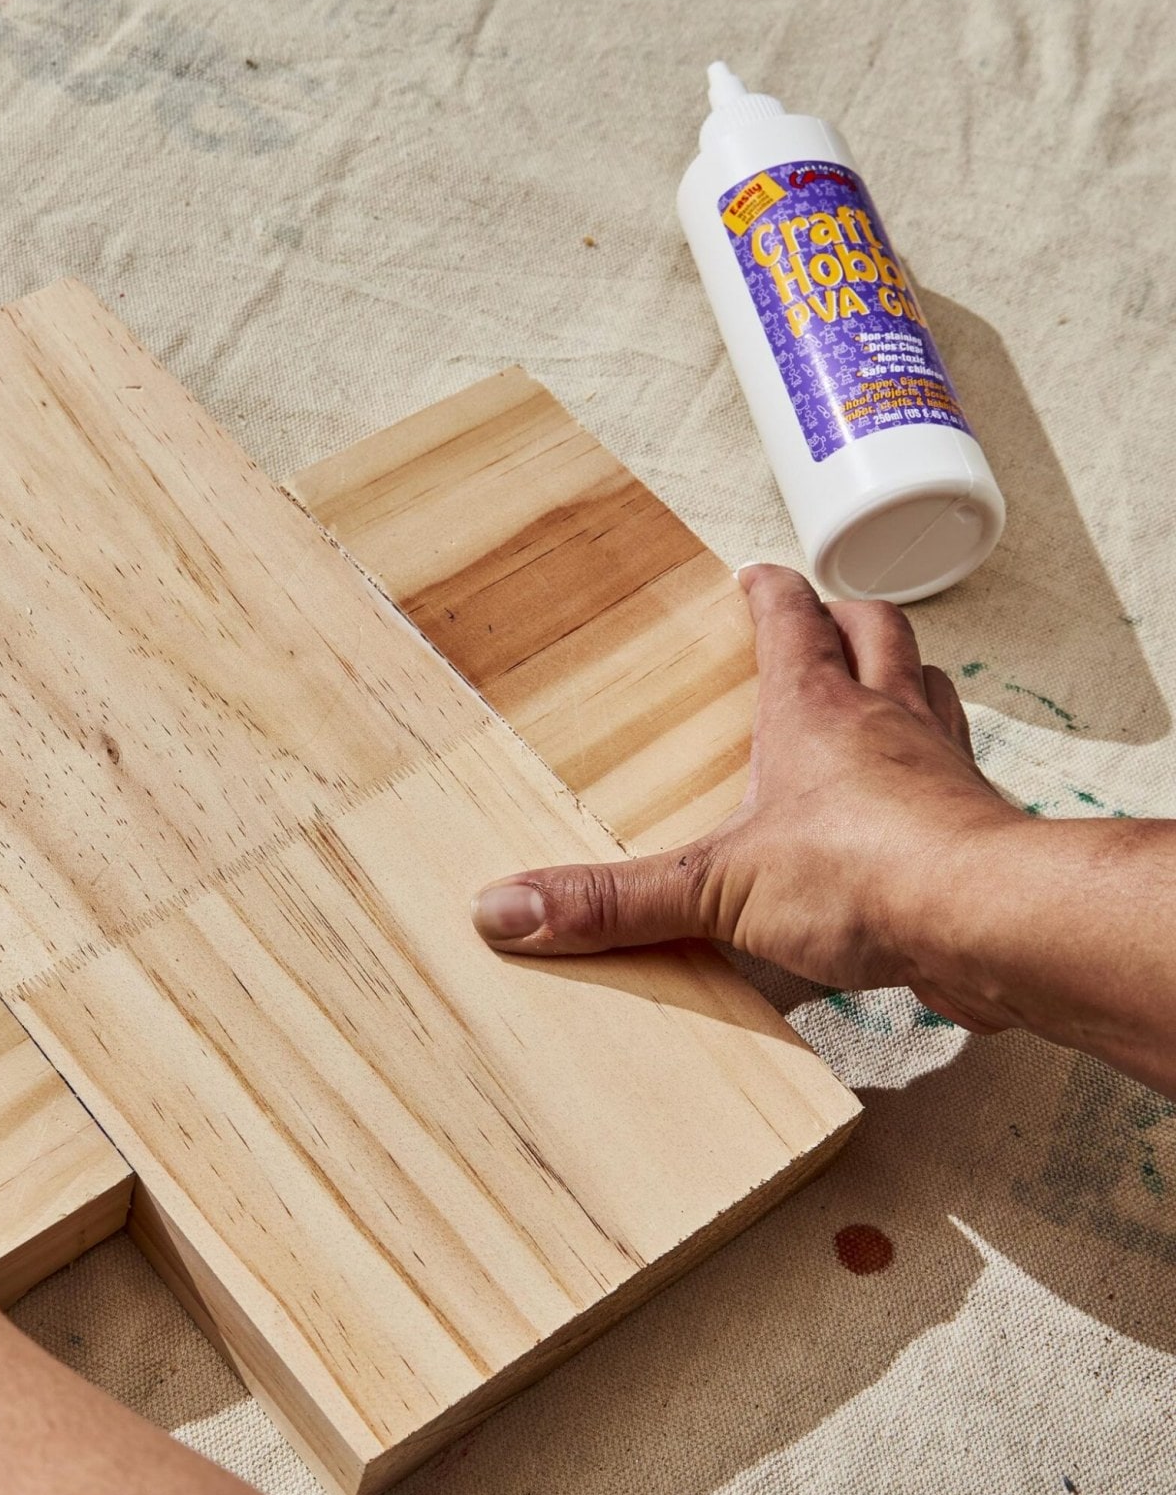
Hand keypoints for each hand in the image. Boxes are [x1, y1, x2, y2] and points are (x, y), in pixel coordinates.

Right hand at [471, 564, 1028, 1028]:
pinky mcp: (977, 820)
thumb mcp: (713, 887)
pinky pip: (961, 769)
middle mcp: (885, 719)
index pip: (792, 620)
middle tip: (826, 614)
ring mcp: (941, 764)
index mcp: (814, 710)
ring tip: (881, 686)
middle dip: (847, 614)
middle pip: (878, 630)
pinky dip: (939, 761)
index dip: (770, 591)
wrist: (989, 920)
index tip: (754, 575)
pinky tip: (921, 791)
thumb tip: (505, 908)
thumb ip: (611, 900)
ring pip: (929, 686)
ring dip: (904, 674)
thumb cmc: (862, 876)